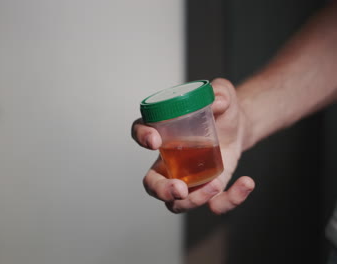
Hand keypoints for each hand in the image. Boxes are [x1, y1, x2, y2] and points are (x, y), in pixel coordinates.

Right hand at [132, 78, 254, 213]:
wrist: (237, 129)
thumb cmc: (221, 112)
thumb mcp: (223, 95)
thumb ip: (221, 93)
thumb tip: (218, 101)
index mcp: (163, 133)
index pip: (140, 133)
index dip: (142, 137)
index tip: (155, 141)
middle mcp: (167, 162)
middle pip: (151, 183)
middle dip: (162, 190)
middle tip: (180, 189)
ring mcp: (185, 180)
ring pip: (176, 203)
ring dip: (195, 200)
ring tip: (216, 184)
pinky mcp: (207, 191)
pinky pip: (213, 206)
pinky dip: (230, 200)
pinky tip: (246, 183)